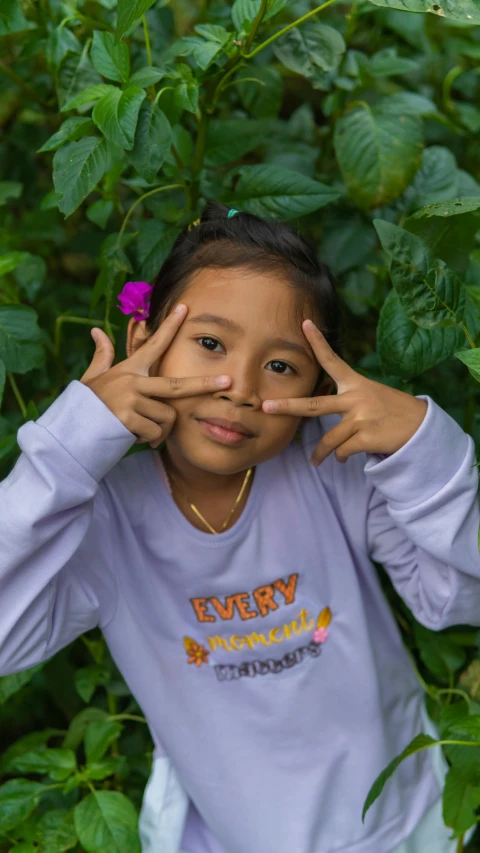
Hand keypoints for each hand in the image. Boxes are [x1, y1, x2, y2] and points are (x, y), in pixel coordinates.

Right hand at [80, 304, 230, 448]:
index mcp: (129, 370)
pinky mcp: (129, 419)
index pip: (154, 344)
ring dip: (158, 430)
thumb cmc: (85, 404)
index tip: (186, 309)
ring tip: (138, 430)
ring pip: (166, 418)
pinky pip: (155, 433)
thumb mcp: (93, 378)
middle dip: (204, 383)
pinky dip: (147, 440)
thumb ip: (102, 356)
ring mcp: (131, 400)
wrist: (70, 429)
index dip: (170, 327)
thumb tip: (96, 330)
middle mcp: (132, 382)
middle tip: (227, 381)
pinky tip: (131, 437)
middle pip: (177, 384)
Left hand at [262, 319, 427, 465]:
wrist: (420, 427)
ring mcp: (360, 418)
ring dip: (321, 453)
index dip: (318, 342)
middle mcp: (356, 398)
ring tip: (316, 461)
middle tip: (267, 408)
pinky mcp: (366, 437)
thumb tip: (326, 417)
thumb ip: (348, 401)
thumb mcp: (371, 396)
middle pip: (314, 405)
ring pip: (329, 440)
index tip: (305, 323)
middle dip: (288, 407)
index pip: (332, 360)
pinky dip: (341, 457)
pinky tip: (346, 457)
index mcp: (356, 384)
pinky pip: (343, 451)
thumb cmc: (392, 411)